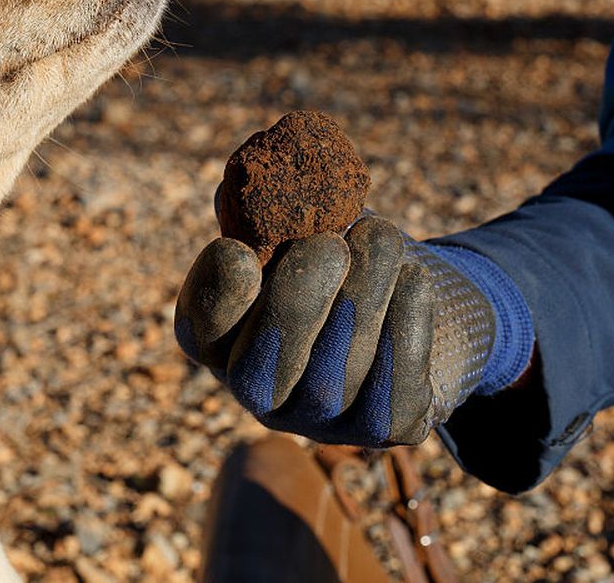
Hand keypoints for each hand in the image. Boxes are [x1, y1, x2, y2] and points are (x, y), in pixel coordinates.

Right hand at [174, 216, 496, 446]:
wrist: (412, 306)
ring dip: (361, 295)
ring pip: (332, 377)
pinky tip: (413, 278)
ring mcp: (323, 422)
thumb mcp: (301, 227)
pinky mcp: (384, 428)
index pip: (199, 334)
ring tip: (381, 234)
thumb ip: (267, 212)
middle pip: (259, 373)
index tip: (236, 250)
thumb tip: (239, 183)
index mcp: (228, 341)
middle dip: (293, 303)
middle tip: (327, 245)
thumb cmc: (341, 259)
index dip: (212, 299)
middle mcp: (265, 395)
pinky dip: (405, 325)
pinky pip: (392, 388)